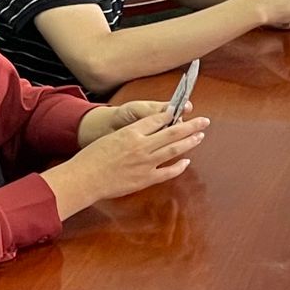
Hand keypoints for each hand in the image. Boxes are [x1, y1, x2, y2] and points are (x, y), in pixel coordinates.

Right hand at [44, 107, 208, 215]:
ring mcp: (145, 163)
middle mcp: (141, 146)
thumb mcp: (110, 138)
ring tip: (201, 135)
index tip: (182, 111)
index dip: (172, 114)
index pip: (157, 119)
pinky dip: (179, 167)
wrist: (84, 179)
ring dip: (190, 141)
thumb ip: (130, 134)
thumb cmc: (91, 158)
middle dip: (191, 125)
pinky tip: (187, 161)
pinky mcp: (145, 179)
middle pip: (172, 131)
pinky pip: (168, 172)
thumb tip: (145, 131)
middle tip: (204, 121)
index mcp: (131, 132)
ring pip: (174, 149)